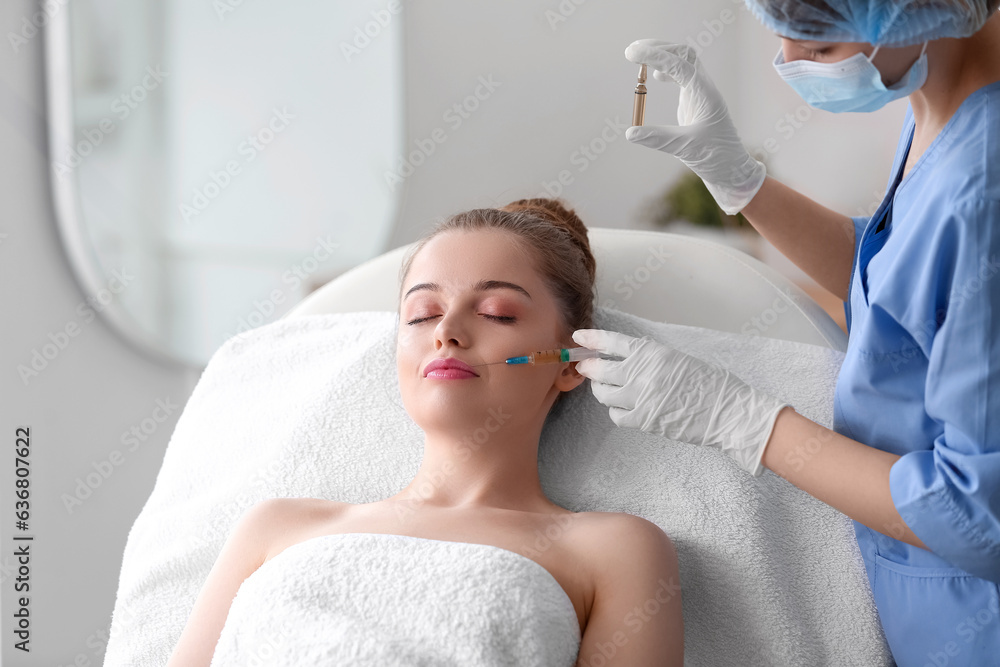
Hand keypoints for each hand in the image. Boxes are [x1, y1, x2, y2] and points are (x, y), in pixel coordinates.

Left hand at [573, 328, 789, 476]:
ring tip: (608, 389)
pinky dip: (617, 412)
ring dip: (602, 391)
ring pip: (605, 394)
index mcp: (653, 352)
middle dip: (589, 367)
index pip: (613, 342)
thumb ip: (649, 358)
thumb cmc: (708, 383)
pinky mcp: (644, 419)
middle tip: (586, 367)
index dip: (593, 339)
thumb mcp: (677, 358)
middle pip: (601, 368)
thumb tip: (622, 359)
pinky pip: (617, 415)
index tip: (579, 336)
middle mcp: (643, 372)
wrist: (728, 411)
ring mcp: (642, 397)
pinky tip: (626, 409)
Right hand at [624, 39, 765, 214]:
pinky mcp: (696, 100)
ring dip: (662, 56)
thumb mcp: (684, 149)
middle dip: (659, 48)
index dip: (655, 56)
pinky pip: (682, 76)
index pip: (680, 65)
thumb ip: (657, 138)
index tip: (632, 53)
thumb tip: (630, 132)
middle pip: (683, 54)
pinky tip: (655, 78)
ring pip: (683, 62)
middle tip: (633, 51)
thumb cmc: (716, 158)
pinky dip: (666, 70)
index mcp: (705, 95)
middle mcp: (705, 88)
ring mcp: (701, 93)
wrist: (732, 168)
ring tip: (640, 59)